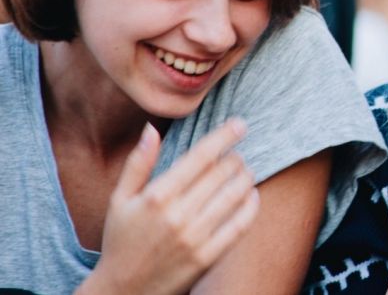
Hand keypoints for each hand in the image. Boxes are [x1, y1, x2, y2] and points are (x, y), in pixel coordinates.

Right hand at [78, 119, 259, 294]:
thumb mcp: (120, 200)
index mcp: (156, 196)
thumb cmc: (121, 240)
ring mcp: (194, 238)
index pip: (200, 157)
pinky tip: (252, 195)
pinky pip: (239, 226)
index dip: (224, 136)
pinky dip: (250, 207)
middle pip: (220, 174)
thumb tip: (152, 129)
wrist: (124, 291)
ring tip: (247, 171)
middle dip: (235, 158)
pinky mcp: (207, 257)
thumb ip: (138, 163)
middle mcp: (177, 215)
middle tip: (238, 154)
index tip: (240, 124)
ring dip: (246, 178)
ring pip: (233, 196)